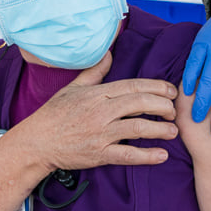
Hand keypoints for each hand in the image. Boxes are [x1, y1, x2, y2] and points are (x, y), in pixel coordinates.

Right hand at [16, 52, 179, 171]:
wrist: (36, 143)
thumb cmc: (53, 115)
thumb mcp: (73, 88)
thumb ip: (94, 72)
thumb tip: (108, 54)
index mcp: (98, 93)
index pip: (134, 86)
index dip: (157, 87)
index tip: (171, 91)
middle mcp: (101, 111)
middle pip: (140, 103)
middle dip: (163, 106)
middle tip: (174, 112)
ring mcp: (100, 133)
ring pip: (138, 127)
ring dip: (160, 129)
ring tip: (173, 131)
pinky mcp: (99, 154)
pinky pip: (127, 155)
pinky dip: (147, 156)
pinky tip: (162, 155)